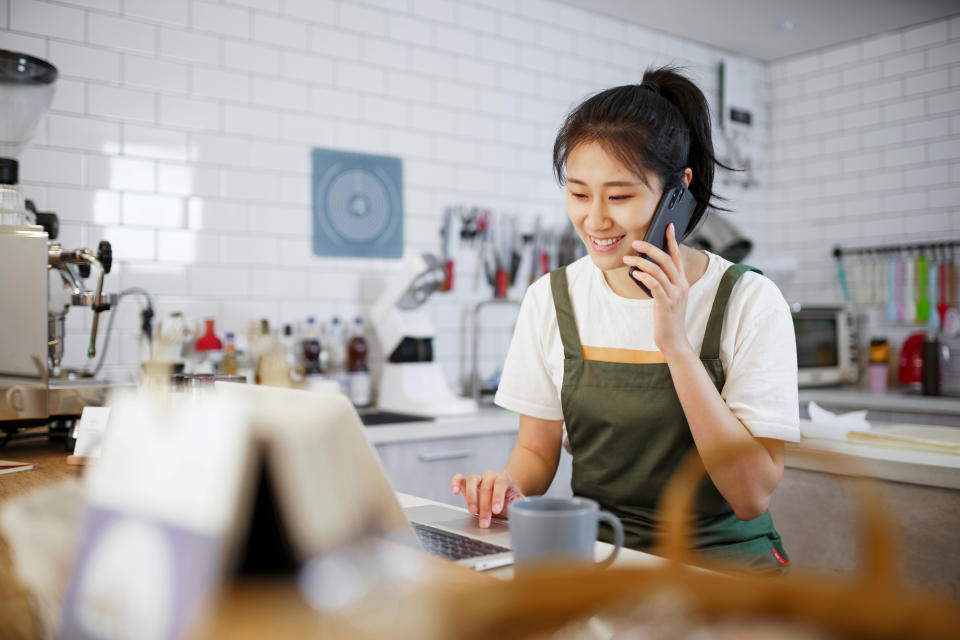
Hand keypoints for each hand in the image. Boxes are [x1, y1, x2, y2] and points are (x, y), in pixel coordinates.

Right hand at [450, 470, 524, 527]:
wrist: (502, 497)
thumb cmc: (510, 501)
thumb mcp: (518, 503)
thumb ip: (520, 505)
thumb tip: (521, 510)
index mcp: (504, 478)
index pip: (500, 483)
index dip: (498, 496)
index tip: (496, 510)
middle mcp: (491, 476)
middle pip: (486, 486)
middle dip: (485, 506)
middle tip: (484, 522)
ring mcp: (478, 478)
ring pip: (472, 479)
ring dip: (471, 497)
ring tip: (472, 511)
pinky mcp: (466, 483)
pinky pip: (459, 479)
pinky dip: (455, 483)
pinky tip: (454, 491)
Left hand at [623, 223, 693, 357]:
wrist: (674, 340)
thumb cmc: (668, 318)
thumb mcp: (668, 297)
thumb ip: (662, 282)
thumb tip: (644, 268)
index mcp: (682, 282)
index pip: (678, 256)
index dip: (672, 240)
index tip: (667, 226)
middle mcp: (681, 285)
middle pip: (667, 259)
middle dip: (651, 248)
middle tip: (636, 242)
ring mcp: (675, 294)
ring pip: (659, 270)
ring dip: (641, 262)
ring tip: (628, 258)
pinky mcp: (666, 303)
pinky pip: (655, 284)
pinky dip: (644, 276)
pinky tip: (635, 273)